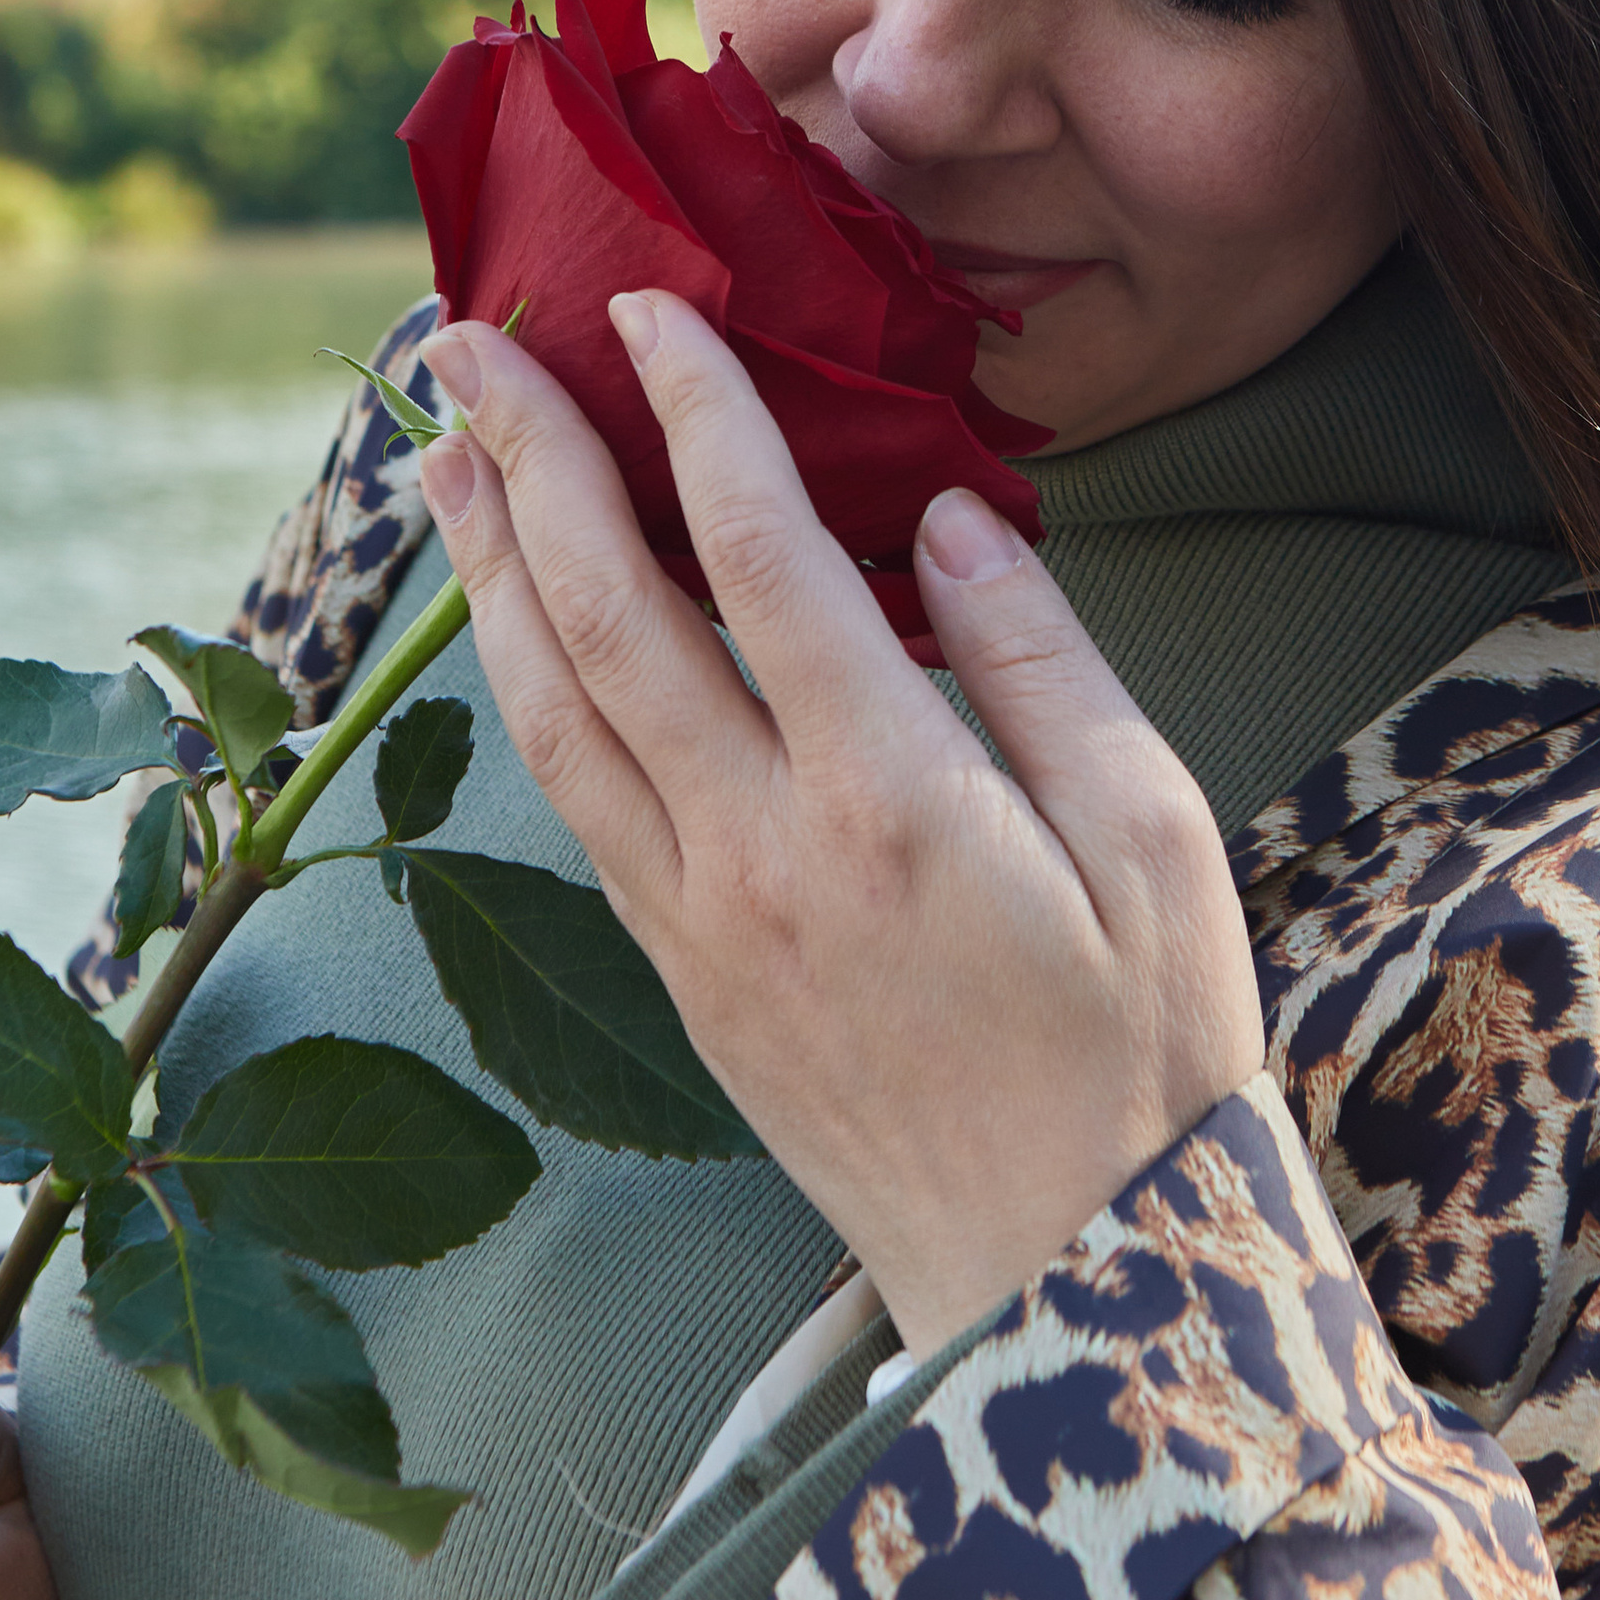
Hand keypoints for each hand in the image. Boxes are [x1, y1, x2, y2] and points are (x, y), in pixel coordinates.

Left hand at [421, 296, 1263, 1354]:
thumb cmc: (1145, 1064)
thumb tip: (950, 515)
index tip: (651, 309)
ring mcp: (700, 921)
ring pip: (551, 711)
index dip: (695, 413)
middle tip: (468, 338)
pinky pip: (572, 803)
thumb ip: (1046, 663)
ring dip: (483, 569)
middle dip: (527, 460)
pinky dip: (520, 689)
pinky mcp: (679, 977)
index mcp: (894, 798)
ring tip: (440, 453)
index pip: (758, 555)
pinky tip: (503, 625)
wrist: (1068, 1290)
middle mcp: (762, 851)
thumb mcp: (1159, 842)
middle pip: (604, 614)